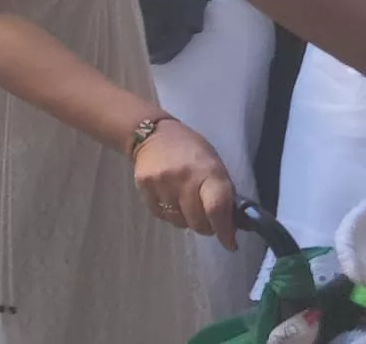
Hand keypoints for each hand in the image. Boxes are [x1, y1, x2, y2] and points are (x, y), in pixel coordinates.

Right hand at [133, 118, 238, 248]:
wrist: (152, 133)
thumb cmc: (191, 150)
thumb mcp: (214, 165)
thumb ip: (223, 193)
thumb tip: (234, 224)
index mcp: (208, 172)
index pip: (216, 208)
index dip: (225, 231)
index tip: (230, 243)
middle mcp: (184, 179)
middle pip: (198, 222)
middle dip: (207, 226)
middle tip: (208, 220)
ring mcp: (161, 183)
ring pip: (179, 222)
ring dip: (187, 220)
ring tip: (186, 205)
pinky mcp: (144, 187)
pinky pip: (161, 215)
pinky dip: (170, 214)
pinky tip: (171, 201)